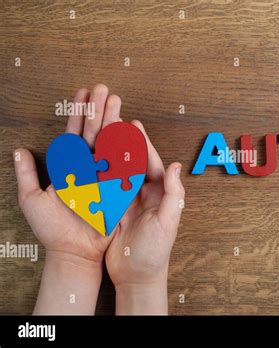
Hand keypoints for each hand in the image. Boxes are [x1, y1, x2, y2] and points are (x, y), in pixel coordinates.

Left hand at [14, 84, 122, 313]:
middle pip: (94, 133)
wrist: (74, 252)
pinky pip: (123, 165)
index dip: (78, 112)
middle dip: (99, 110)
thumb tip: (18, 150)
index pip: (73, 133)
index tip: (83, 92)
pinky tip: (131, 130)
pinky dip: (127, 147)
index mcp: (69, 166)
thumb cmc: (53, 230)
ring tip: (118, 102)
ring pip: (109, 143)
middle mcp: (88, 167)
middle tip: (106, 89)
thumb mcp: (33, 201)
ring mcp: (104, 176)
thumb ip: (27, 175)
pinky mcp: (117, 187)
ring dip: (113, 122)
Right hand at [105, 121, 184, 314]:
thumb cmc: (156, 252)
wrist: (136, 276)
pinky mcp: (113, 210)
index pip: (152, 163)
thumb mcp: (168, 222)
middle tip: (115, 120)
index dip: (143, 144)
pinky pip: (106, 187)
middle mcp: (144, 195)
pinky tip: (90, 159)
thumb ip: (174, 194)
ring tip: (101, 133)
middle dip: (125, 142)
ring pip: (118, 171)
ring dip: (110, 154)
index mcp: (160, 194)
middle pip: (133, 163)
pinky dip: (99, 173)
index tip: (134, 124)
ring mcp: (128, 202)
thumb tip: (175, 166)